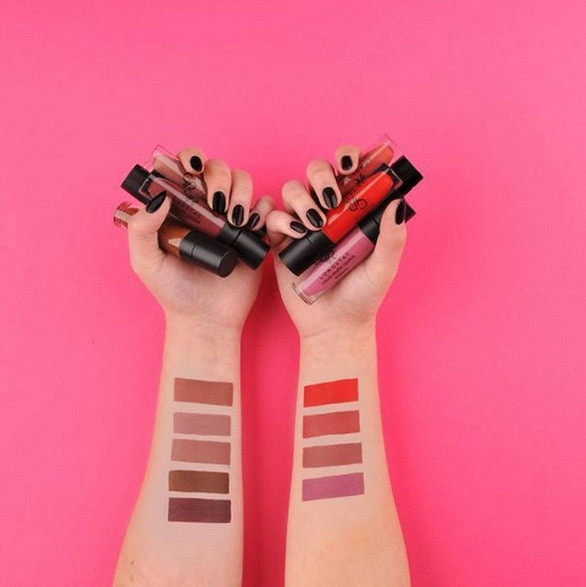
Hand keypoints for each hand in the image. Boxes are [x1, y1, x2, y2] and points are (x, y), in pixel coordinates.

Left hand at [124, 147, 273, 332]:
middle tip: (216, 205)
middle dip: (219, 178)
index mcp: (180, 207)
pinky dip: (263, 211)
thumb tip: (159, 197)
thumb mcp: (146, 262)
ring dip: (242, 192)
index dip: (190, 158)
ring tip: (234, 221)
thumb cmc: (174, 292)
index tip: (191, 168)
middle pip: (218, 168)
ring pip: (244, 181)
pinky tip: (251, 228)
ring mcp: (232, 218)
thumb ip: (141, 230)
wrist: (206, 318)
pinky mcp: (255, 233)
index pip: (185, 167)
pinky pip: (267, 206)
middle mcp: (207, 207)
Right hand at [266, 144, 406, 338]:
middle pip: (317, 171)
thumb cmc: (362, 296)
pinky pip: (273, 217)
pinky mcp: (282, 241)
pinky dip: (282, 220)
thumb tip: (397, 202)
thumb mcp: (384, 268)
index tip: (351, 162)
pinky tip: (298, 235)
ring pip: (293, 189)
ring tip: (316, 224)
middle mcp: (327, 212)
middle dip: (322, 175)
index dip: (348, 156)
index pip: (350, 171)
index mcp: (353, 211)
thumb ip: (392, 238)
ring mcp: (303, 224)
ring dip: (302, 198)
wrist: (333, 325)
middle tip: (331, 198)